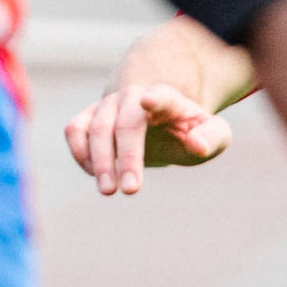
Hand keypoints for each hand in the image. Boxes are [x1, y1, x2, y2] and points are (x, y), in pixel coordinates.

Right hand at [64, 75, 231, 195]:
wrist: (160, 124)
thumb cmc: (188, 132)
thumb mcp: (212, 135)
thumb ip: (211, 138)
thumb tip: (196, 145)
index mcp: (167, 98)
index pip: (162, 96)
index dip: (155, 99)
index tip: (148, 101)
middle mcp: (133, 96)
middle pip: (125, 123)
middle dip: (126, 158)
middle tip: (131, 190)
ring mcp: (108, 104)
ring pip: (95, 128)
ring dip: (99, 161)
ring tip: (109, 190)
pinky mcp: (88, 116)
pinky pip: (74, 130)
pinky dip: (80, 153)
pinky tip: (96, 175)